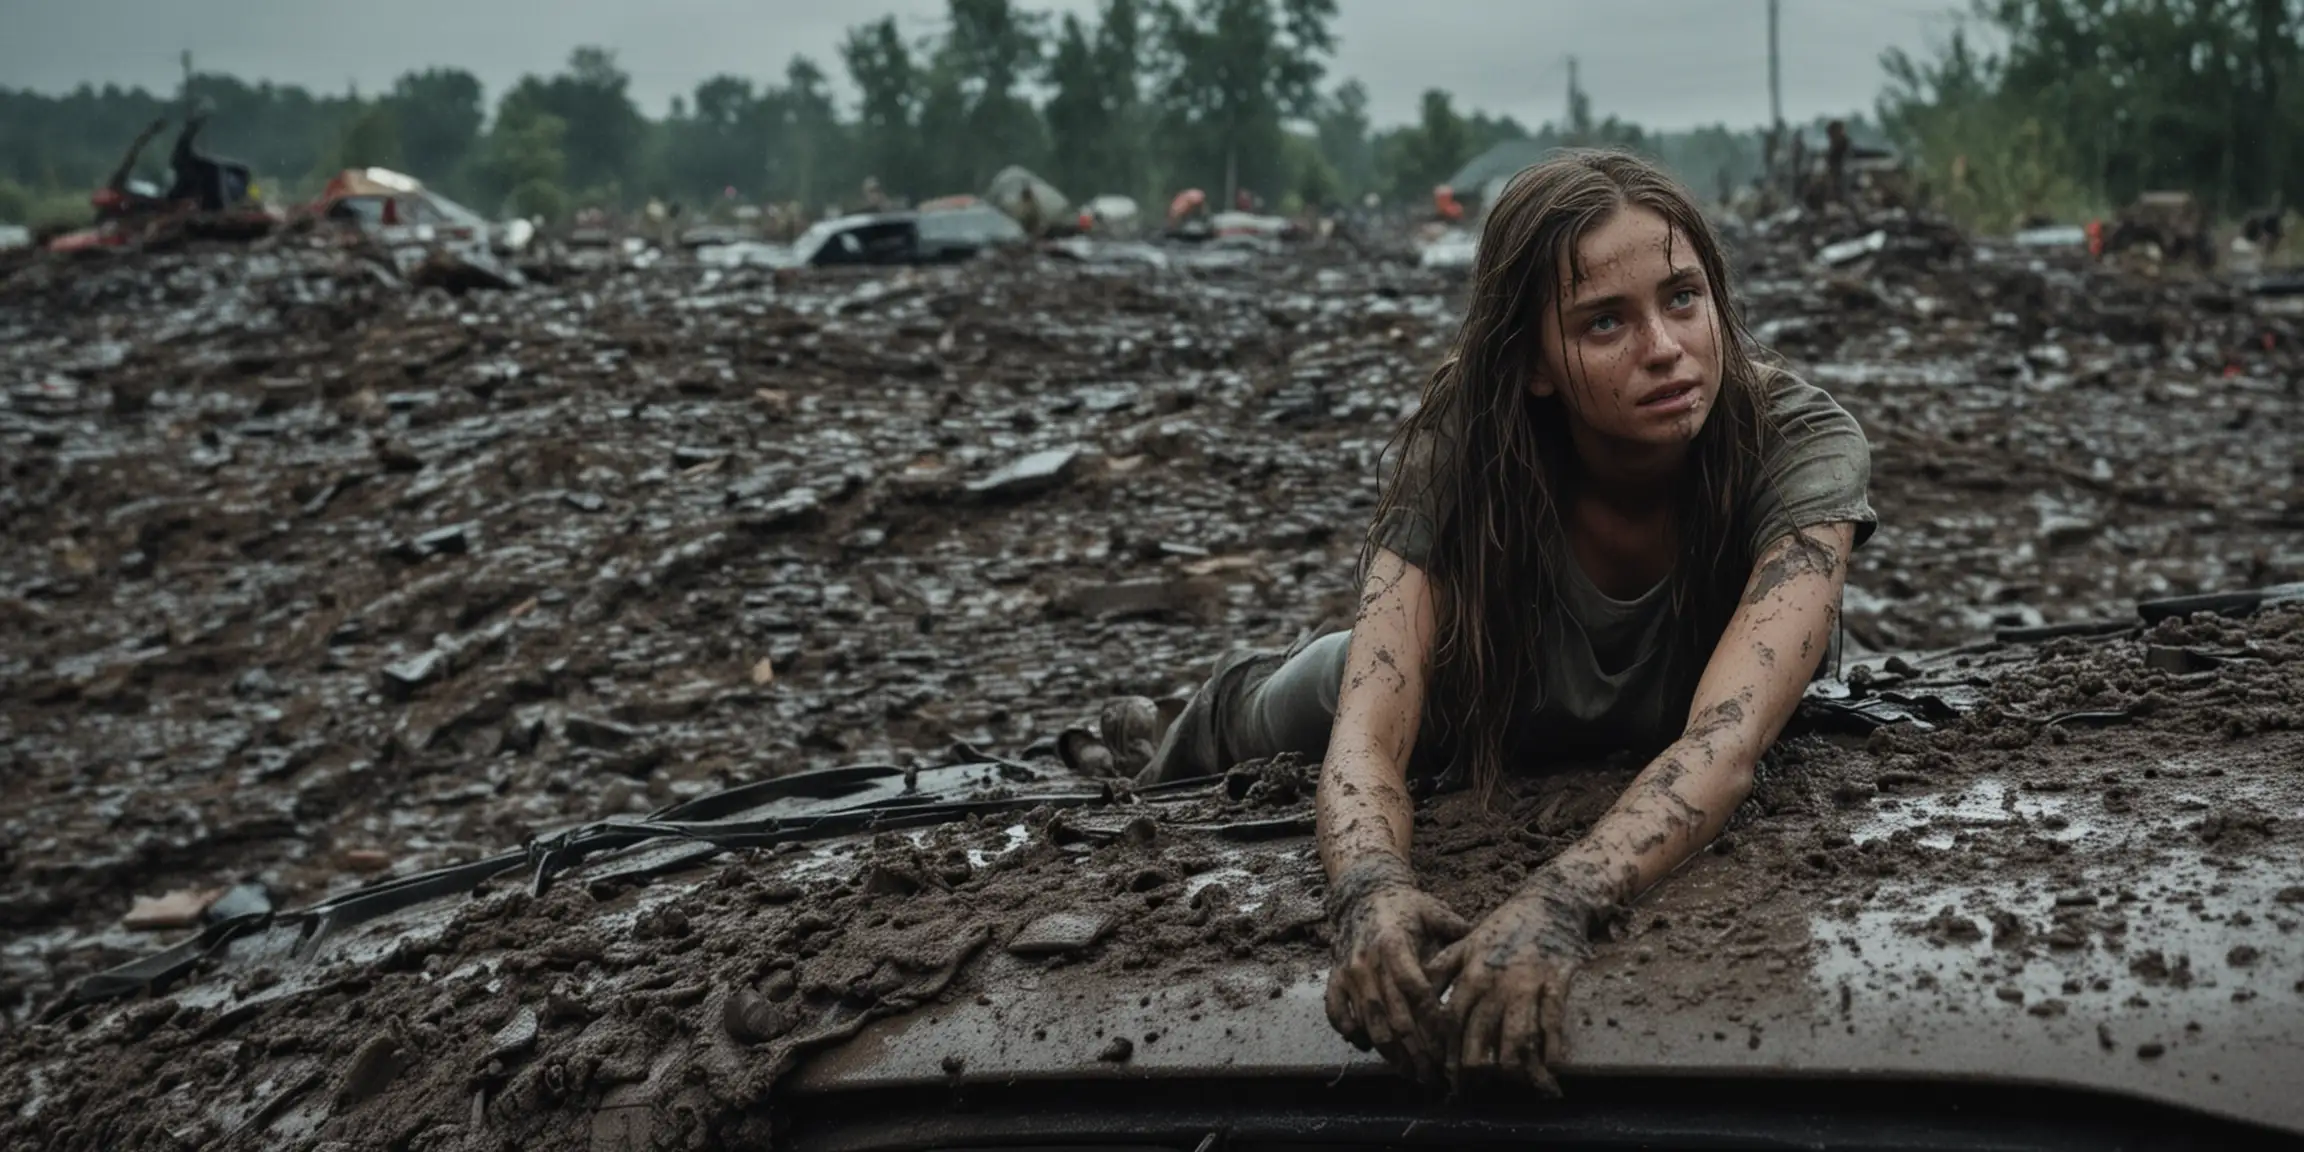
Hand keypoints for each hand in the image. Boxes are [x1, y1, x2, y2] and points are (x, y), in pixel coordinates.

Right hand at [1322, 855, 1468, 1081]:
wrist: (1362, 892)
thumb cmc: (1405, 905)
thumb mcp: (1433, 911)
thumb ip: (1458, 932)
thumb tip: (1489, 953)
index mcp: (1394, 945)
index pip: (1416, 990)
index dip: (1433, 1021)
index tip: (1450, 1046)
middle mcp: (1369, 962)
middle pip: (1394, 1017)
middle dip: (1416, 1052)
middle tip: (1435, 1076)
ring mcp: (1349, 973)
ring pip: (1369, 1024)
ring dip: (1390, 1054)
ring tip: (1411, 1073)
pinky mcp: (1334, 978)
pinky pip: (1338, 1014)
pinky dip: (1352, 1034)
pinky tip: (1370, 1048)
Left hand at [1428, 869, 1607, 1092]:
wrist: (1549, 902)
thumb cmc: (1505, 927)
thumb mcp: (1466, 943)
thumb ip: (1440, 970)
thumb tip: (1416, 998)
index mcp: (1471, 973)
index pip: (1451, 1023)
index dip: (1448, 1053)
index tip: (1446, 1077)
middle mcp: (1495, 982)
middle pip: (1480, 1037)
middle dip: (1475, 1070)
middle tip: (1474, 1091)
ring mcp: (1527, 984)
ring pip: (1516, 1036)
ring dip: (1514, 1068)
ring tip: (1513, 1085)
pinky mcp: (1557, 983)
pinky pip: (1552, 1023)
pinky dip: (1552, 1049)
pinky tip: (1551, 1068)